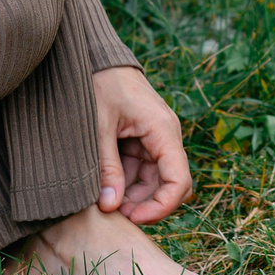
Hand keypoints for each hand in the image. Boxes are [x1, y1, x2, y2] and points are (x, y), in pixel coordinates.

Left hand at [94, 65, 193, 224]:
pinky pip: (140, 170)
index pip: (179, 180)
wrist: (95, 55)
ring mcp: (155, 139)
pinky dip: (125, 182)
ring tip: (103, 200)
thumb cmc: (100, 83)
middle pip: (168, 185)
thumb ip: (106, 167)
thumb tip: (110, 206)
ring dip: (132, 195)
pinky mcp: (142, 139)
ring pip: (153, 181)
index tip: (132, 218)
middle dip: (144, 204)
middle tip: (112, 213)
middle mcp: (165, 136)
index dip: (161, 207)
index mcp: (163, 131)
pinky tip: (104, 186)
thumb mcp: (99, 127)